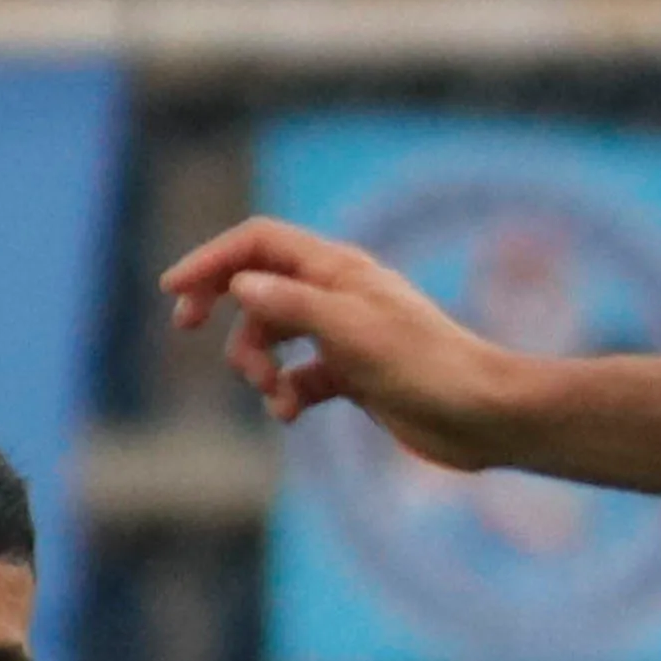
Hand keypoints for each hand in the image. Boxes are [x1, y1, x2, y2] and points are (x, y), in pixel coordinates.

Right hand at [159, 219, 546, 466]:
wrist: (486, 418)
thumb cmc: (427, 366)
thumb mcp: (350, 329)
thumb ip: (291, 303)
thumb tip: (240, 283)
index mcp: (338, 269)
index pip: (259, 242)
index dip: (212, 259)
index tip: (174, 290)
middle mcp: (339, 297)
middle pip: (257, 286)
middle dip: (224, 309)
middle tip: (190, 328)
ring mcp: (346, 338)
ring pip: (273, 339)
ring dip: (258, 365)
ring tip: (275, 392)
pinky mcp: (356, 379)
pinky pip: (300, 379)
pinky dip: (287, 394)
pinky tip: (290, 414)